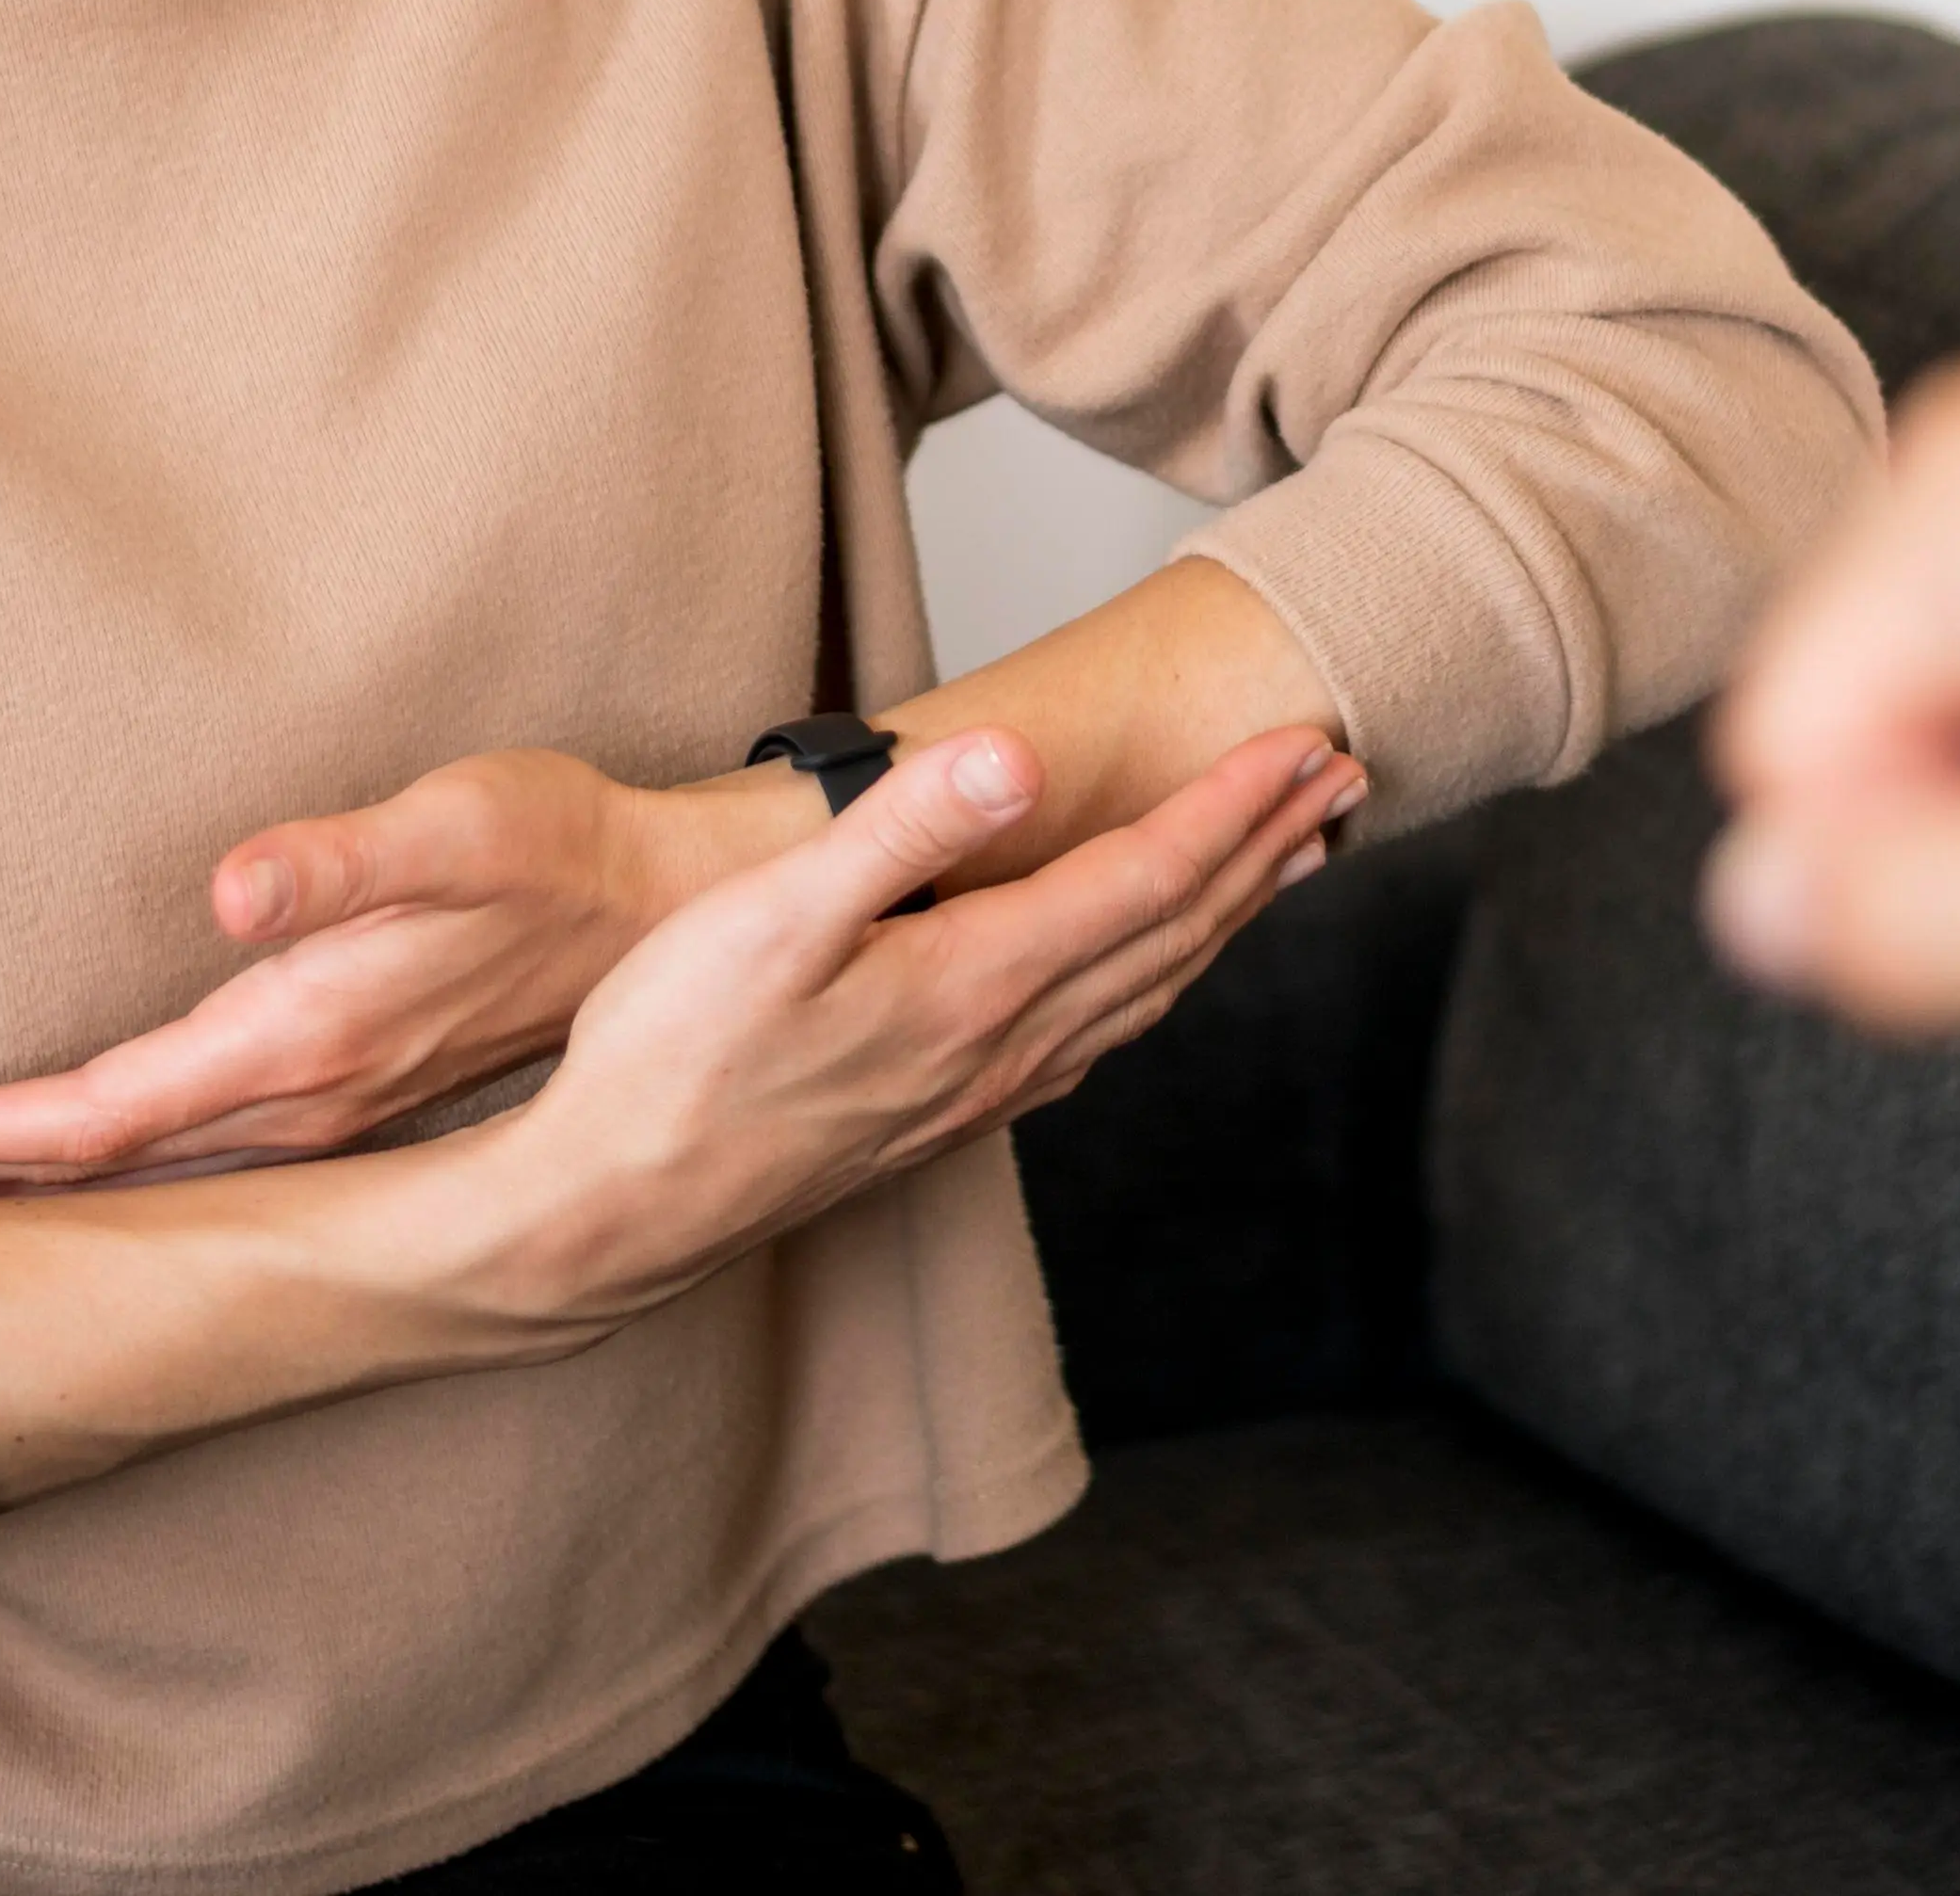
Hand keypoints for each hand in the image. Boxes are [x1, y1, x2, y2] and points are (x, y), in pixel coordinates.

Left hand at [0, 748, 803, 1189]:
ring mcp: (320, 1109)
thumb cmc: (560, 850)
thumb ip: (338, 864)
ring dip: (14, 1170)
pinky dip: (95, 1155)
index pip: (84, 1116)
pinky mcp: (342, 1087)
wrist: (679, 916)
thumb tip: (230, 892)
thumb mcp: (456, 827)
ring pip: (132, 1163)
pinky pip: (181, 1144)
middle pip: (84, 1162)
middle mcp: (293, 1100)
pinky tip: (66, 1153)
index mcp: (291, 1045)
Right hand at [481, 712, 1367, 1325]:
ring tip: (1288, 858)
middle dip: (1265, 849)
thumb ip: (900, 830)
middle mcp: (1003, 1045)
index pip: (1147, 880)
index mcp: (976, 981)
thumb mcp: (770, 918)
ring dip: (1227, 917)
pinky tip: (1151, 973)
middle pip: (1174, 934)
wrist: (616, 1212)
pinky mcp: (940, 1118)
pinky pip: (1093, 1039)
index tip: (1311, 745)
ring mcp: (977, 1091)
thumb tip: (1019, 756)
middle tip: (1343, 779)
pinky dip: (1154, 981)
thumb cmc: (669, 1057)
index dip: (1236, 808)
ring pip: (1145, 991)